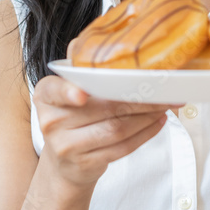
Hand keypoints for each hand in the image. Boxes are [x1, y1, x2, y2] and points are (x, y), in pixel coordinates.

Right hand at [33, 75, 178, 188]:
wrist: (63, 162)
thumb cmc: (73, 117)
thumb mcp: (67, 92)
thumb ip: (82, 72)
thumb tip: (111, 46)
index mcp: (45, 95)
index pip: (54, 90)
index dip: (68, 92)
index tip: (82, 95)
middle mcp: (51, 121)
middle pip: (102, 108)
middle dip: (138, 99)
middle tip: (163, 91)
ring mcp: (66, 146)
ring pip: (116, 129)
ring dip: (146, 117)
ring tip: (164, 106)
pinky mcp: (85, 163)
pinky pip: (121, 148)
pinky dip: (144, 134)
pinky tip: (157, 123)